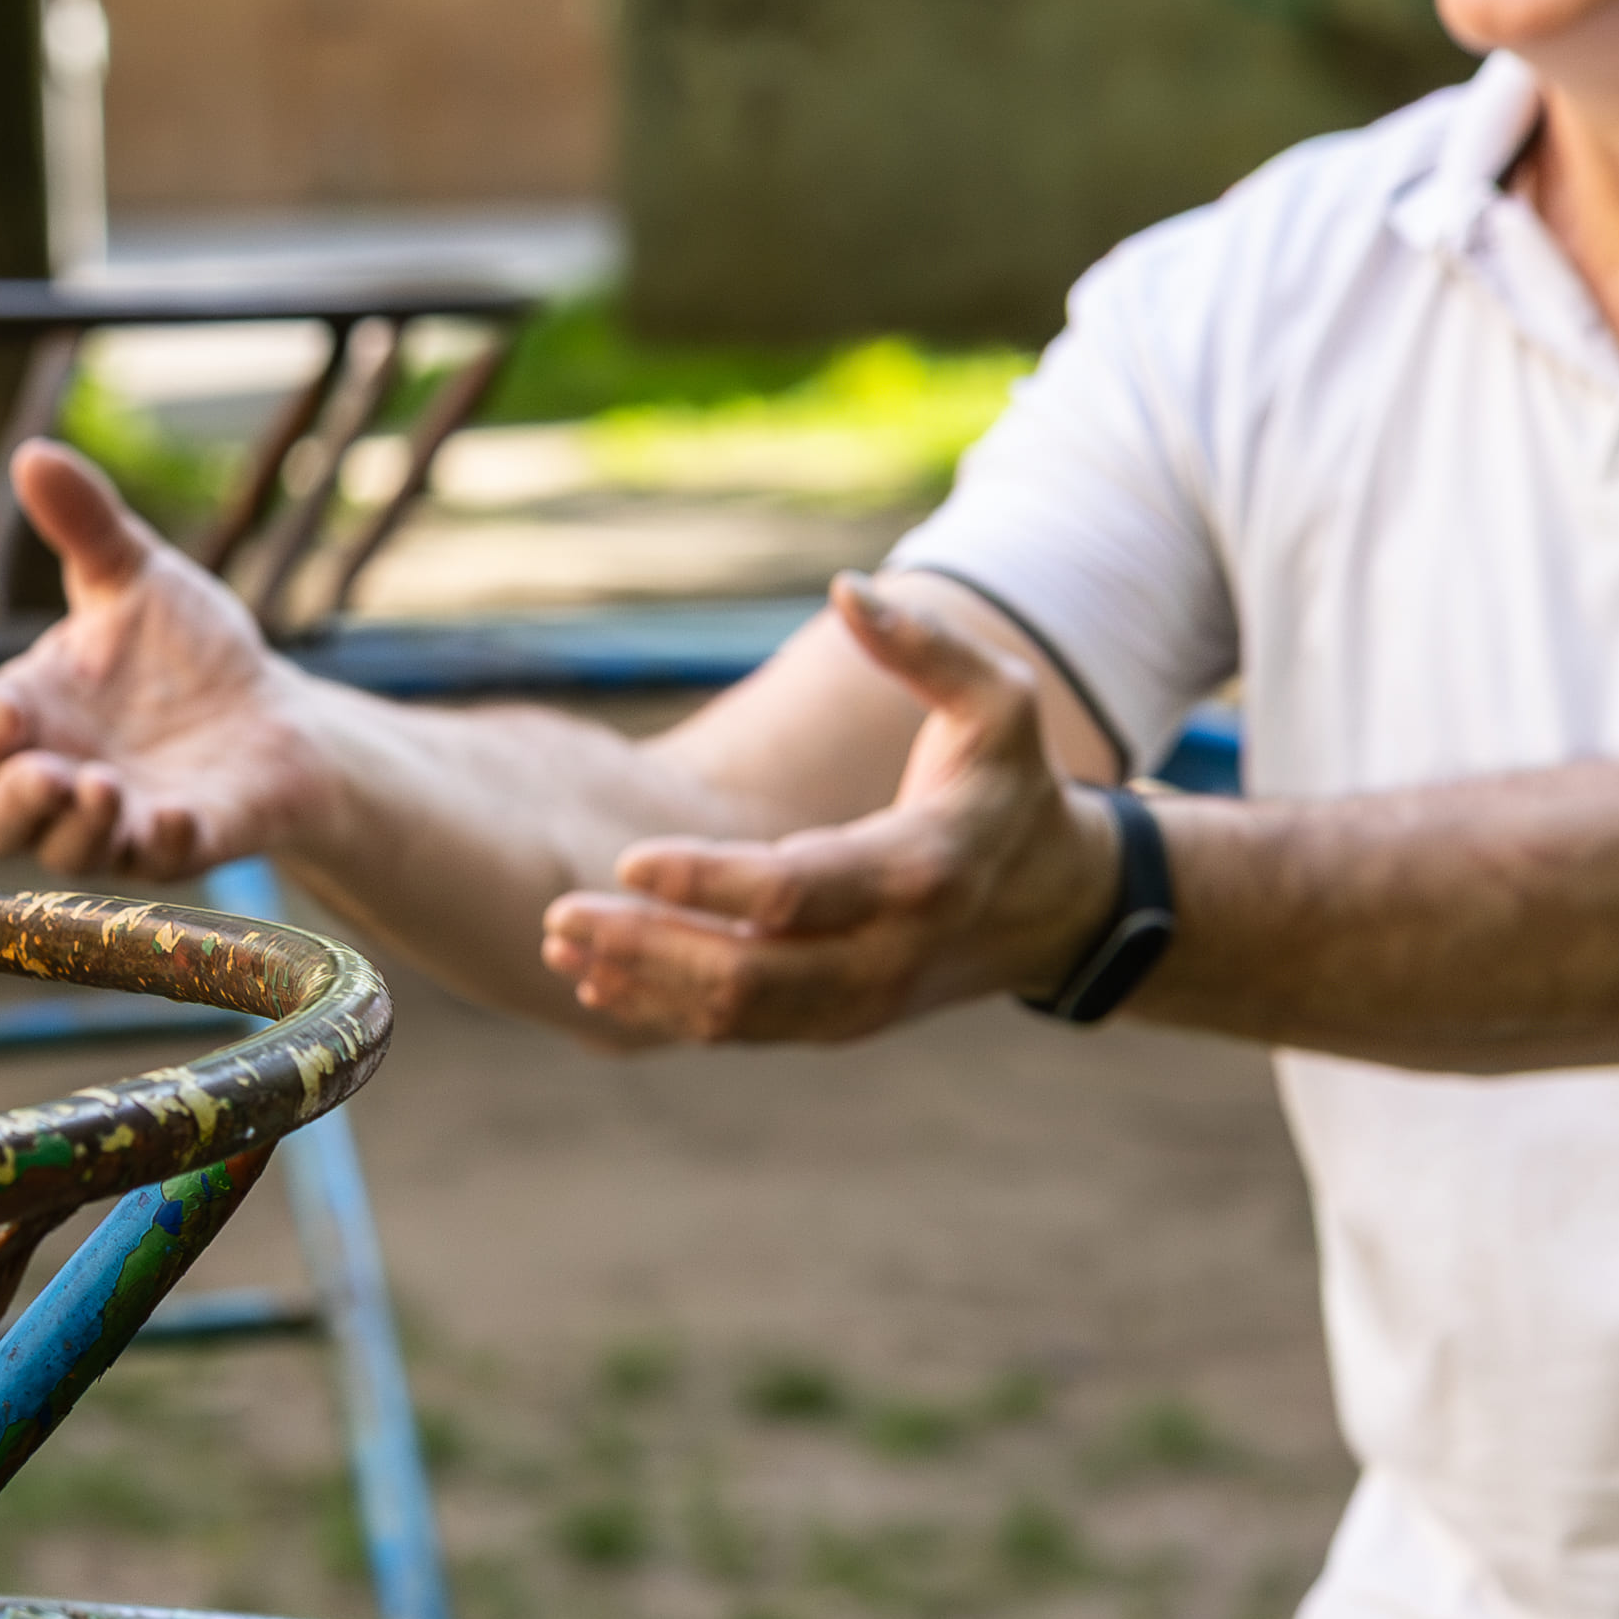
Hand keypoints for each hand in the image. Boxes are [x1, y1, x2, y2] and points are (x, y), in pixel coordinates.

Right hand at [0, 444, 334, 878]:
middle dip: (10, 804)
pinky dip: (158, 845)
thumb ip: (85, 524)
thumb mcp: (135, 576)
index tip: (10, 712)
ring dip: (75, 828)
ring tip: (103, 786)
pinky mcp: (182, 844)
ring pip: (62, 854)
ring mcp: (116, 822)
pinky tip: (173, 815)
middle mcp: (59, 779)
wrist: (273, 710)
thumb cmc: (186, 650)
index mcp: (32, 713)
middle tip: (46, 771)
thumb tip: (34, 453)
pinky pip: (154, 864)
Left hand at [536, 577, 1124, 1041]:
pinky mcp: (838, 1024)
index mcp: (923, 869)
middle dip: (648, 949)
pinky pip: (743, 1031)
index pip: (797, 891)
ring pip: (737, 1017)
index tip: (629, 861)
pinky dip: (667, 1010)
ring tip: (562, 943)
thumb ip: (925, 645)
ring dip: (644, 983)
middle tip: (560, 915)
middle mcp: (889, 952)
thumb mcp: (999, 701)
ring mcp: (862, 1002)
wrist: (1058, 907)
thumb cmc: (1011, 784)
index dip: (709, 882)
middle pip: (750, 976)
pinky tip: (600, 979)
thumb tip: (845, 587)